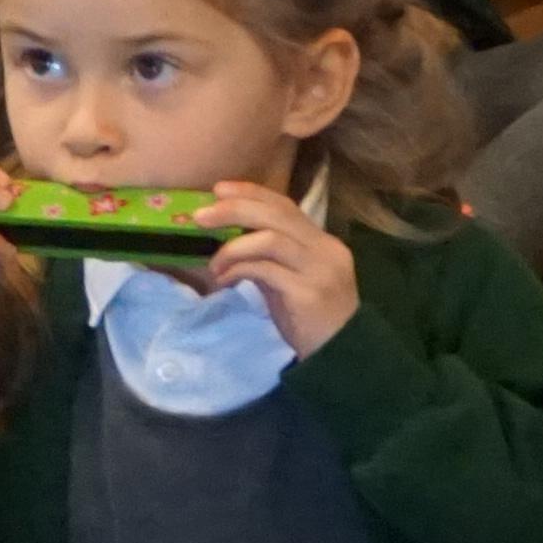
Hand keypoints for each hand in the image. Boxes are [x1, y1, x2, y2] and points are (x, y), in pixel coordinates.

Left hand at [200, 176, 356, 354]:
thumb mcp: (291, 278)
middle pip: (277, 215)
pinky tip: (225, 280)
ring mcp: (319, 270)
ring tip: (214, 263)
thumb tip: (229, 238)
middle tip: (200, 217)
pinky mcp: (307, 292)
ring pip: (270, 239)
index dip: (251, 192)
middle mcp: (325, 250)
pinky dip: (239, 269)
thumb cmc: (311, 318)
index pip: (285, 206)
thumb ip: (269, 257)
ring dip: (233, 247)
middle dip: (235, 210)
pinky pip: (265, 270)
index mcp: (323, 242)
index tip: (219, 189)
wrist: (341, 354)